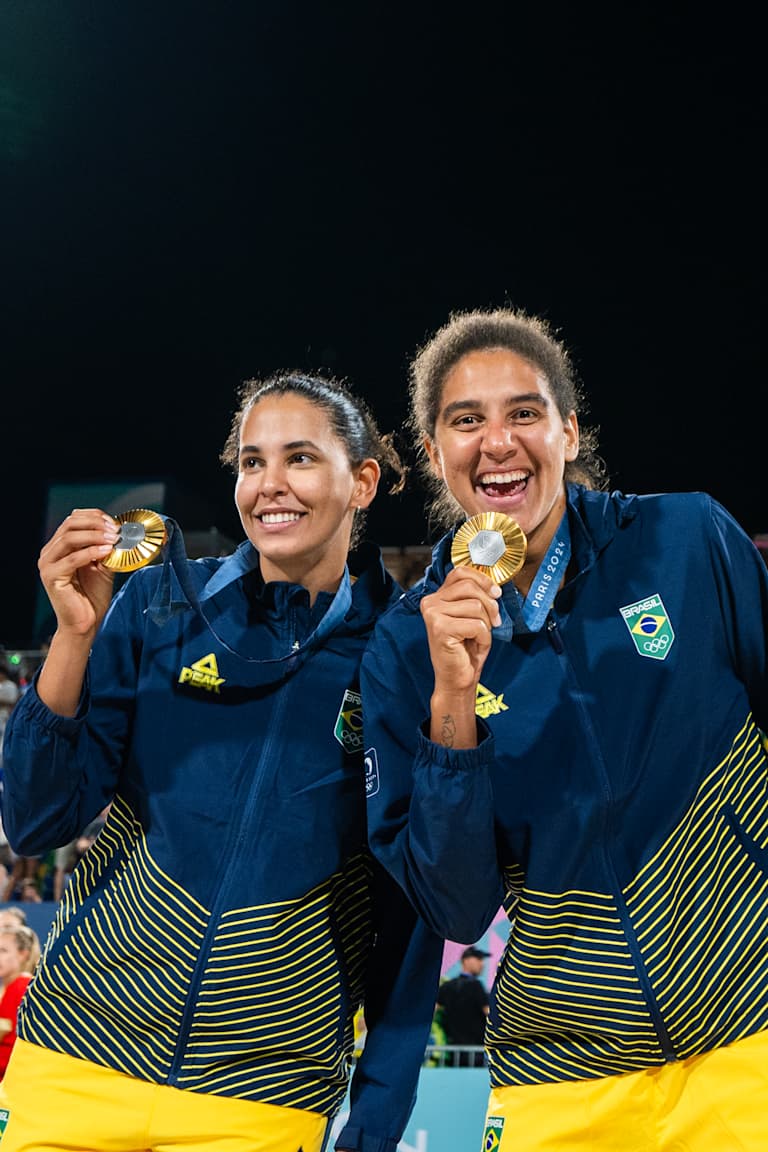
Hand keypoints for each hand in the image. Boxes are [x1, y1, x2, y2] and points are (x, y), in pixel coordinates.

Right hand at [38, 508, 119, 639]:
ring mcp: (47, 564)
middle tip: (115, 530)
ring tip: (113, 539)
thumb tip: (117, 531)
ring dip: (94, 535)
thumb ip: (105, 548)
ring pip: (69, 538)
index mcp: (59, 547)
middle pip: (70, 524)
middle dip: (95, 524)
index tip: (114, 523)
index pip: (73, 520)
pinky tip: (106, 551)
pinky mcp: (51, 577)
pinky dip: (91, 552)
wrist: (85, 624)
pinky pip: (71, 558)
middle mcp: (49, 553)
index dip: (94, 517)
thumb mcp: (102, 566)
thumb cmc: (92, 597)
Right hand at [420, 566, 500, 695]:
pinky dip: (484, 637)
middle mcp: (430, 602)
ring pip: (476, 605)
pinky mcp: (440, 628)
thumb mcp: (472, 616)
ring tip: (479, 636)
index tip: (495, 592)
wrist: (457, 679)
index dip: (483, 580)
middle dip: (490, 605)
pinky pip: (476, 624)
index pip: (461, 572)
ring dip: (486, 624)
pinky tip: (474, 645)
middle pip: (471, 586)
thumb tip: (494, 586)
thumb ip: (476, 596)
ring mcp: (432, 614)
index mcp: (437, 596)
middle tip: (494, 622)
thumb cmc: (466, 649)